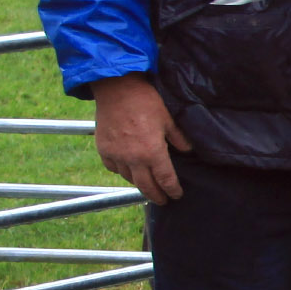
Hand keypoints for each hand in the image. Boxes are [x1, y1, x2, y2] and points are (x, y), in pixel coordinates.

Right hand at [92, 73, 187, 201]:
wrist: (116, 89)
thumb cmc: (145, 101)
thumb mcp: (168, 118)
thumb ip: (178, 137)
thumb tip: (187, 150)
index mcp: (152, 153)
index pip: (165, 180)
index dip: (172, 190)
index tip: (176, 195)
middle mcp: (133, 159)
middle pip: (146, 186)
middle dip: (156, 196)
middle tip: (162, 201)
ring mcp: (116, 155)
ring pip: (128, 178)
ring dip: (138, 183)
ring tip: (146, 185)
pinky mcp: (103, 149)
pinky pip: (113, 167)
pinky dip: (121, 171)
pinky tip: (127, 169)